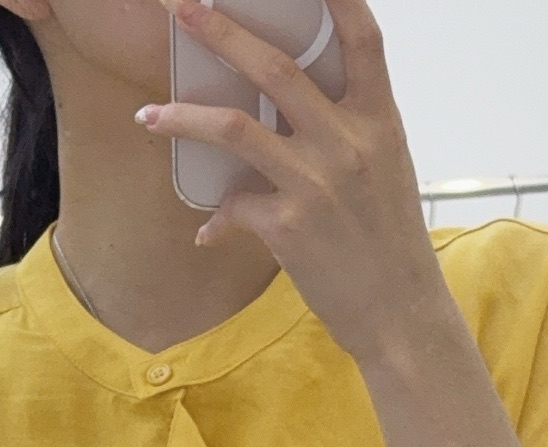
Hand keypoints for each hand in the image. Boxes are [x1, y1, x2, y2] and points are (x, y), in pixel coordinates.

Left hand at [140, 0, 454, 366]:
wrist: (400, 314)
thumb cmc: (390, 243)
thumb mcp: (386, 169)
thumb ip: (349, 127)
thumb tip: (302, 100)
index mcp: (378, 121)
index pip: (361, 38)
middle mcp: (348, 143)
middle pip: (276, 68)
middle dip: (221, 30)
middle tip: (181, 6)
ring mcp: (317, 183)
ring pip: (235, 128)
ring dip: (184, 116)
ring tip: (148, 115)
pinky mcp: (289, 228)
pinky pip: (234, 205)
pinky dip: (216, 216)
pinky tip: (206, 230)